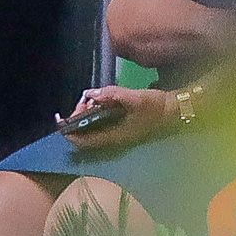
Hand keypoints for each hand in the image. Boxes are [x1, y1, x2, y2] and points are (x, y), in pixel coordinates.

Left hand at [60, 85, 185, 152]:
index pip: (84, 141)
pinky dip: (96, 112)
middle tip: (83, 100)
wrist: (174, 109)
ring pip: (93, 127)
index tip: (61, 119)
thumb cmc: (155, 107)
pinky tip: (98, 100)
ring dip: (87, 114)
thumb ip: (112, 95)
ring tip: (90, 98)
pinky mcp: (121, 126)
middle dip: (78, 118)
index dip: (69, 133)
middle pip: (86, 134)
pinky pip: (101, 122)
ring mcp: (117, 133)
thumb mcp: (134, 98)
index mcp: (114, 136)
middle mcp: (113, 138)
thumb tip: (90, 93)